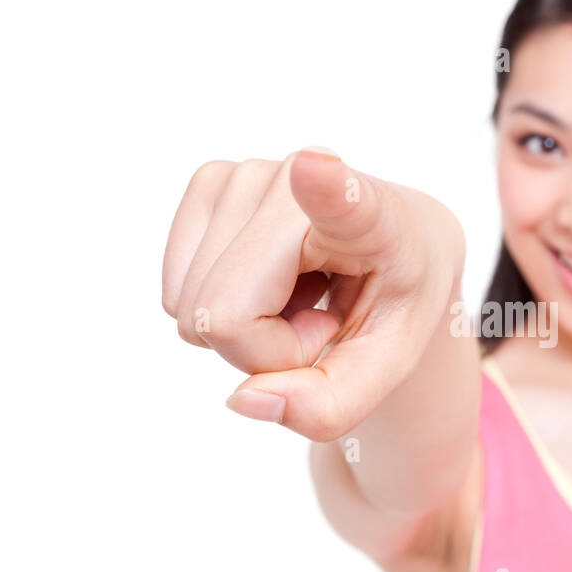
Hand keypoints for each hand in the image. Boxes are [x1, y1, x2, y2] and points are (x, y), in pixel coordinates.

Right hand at [161, 148, 463, 440]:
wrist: (395, 248)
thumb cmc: (393, 302)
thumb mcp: (385, 369)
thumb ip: (327, 406)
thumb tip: (241, 400)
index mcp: (375, 218)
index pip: (343, 200)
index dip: (324, 187)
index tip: (313, 166)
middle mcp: (303, 178)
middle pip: (225, 313)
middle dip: (266, 350)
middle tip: (321, 319)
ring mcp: (246, 173)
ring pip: (193, 309)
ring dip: (245, 329)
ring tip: (303, 295)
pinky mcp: (208, 181)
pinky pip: (176, 294)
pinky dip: (219, 310)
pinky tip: (270, 282)